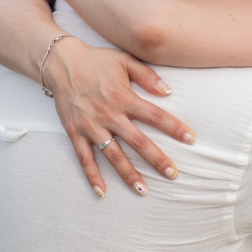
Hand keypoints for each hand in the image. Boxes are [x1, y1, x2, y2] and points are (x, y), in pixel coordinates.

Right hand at [44, 37, 195, 196]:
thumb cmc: (96, 60)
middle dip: (157, 159)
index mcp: (124, 97)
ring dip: (129, 174)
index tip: (191, 139)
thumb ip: (147, 76)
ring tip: (144, 191)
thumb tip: (168, 92)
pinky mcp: (75, 132)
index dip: (174, 128)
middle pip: (138, 141)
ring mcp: (91, 126)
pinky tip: (102, 191)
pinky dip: (92, 176)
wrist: (61, 62)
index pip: (155, 115)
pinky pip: (84, 158)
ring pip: (113, 155)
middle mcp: (109, 114)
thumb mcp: (125, 61)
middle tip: (173, 174)